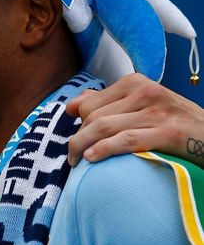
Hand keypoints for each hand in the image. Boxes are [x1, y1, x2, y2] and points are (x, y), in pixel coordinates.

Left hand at [66, 73, 203, 166]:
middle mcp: (145, 92)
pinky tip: (92, 158)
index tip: (77, 138)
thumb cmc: (171, 122)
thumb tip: (73, 104)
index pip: (90, 103)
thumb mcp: (141, 104)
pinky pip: (127, 140)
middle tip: (73, 156)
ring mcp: (157, 112)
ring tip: (76, 162)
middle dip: (78, 138)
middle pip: (94, 116)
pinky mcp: (167, 132)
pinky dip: (104, 149)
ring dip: (83, 146)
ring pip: (105, 127)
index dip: (78, 123)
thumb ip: (107, 102)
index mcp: (136, 83)